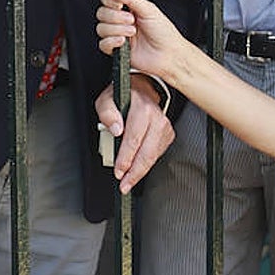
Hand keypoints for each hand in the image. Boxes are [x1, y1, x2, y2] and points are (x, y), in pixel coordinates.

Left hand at [94, 77, 174, 192]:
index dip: (126, 158)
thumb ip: (107, 113)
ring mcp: (165, 126)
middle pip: (147, 151)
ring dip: (141, 171)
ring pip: (154, 155)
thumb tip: (115, 129)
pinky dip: (148, 163)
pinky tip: (138, 168)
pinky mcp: (168, 133)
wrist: (141, 89)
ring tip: (129, 181)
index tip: (118, 171)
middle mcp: (156, 117)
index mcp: (142, 107)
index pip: (134, 138)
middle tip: (124, 184)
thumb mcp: (106, 100)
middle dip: (135, 171)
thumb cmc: (123, 97)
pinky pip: (158, 153)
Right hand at [95, 0, 188, 77]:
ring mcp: (117, 35)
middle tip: (131, 20)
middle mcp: (120, 20)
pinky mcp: (115, 50)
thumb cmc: (164, 32)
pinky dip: (112, 42)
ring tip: (132, 32)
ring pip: (101, 28)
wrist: (168, 54)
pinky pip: (103, 44)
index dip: (109, 0)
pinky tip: (124, 41)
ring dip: (117, 29)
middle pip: (101, 13)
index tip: (119, 4)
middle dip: (116, 17)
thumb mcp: (149, 9)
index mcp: (128, 7)